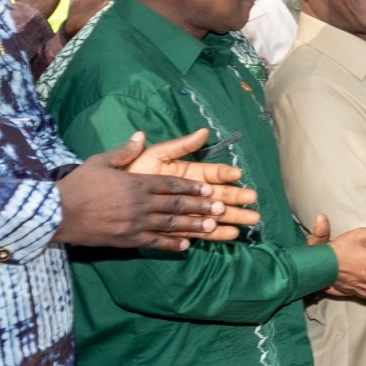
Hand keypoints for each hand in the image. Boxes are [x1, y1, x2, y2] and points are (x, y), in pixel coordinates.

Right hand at [56, 129, 232, 251]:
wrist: (56, 213)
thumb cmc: (77, 185)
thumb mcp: (100, 162)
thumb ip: (124, 151)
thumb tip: (140, 136)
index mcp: (135, 182)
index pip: (170, 184)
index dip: (192, 186)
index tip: (209, 188)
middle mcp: (139, 203)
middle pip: (175, 204)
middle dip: (200, 206)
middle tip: (221, 208)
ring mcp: (134, 224)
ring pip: (169, 224)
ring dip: (192, 225)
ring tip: (212, 227)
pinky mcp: (126, 240)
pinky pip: (154, 243)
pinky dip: (171, 244)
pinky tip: (185, 245)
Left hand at [129, 126, 259, 236]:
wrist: (112, 197)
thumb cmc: (135, 171)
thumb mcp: (156, 155)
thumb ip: (180, 146)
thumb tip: (203, 131)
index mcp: (189, 174)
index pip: (212, 174)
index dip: (225, 174)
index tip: (238, 175)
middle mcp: (192, 193)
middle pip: (220, 195)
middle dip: (237, 197)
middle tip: (254, 200)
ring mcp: (189, 211)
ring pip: (215, 214)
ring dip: (233, 217)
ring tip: (251, 220)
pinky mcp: (181, 228)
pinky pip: (201, 232)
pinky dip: (217, 234)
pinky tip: (231, 234)